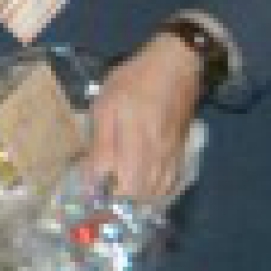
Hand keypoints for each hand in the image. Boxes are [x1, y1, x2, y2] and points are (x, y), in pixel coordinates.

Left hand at [84, 33, 204, 200]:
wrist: (176, 65)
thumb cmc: (134, 81)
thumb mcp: (106, 105)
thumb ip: (101, 145)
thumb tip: (92, 178)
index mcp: (138, 146)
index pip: (124, 190)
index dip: (106, 200)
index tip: (90, 198)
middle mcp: (159, 158)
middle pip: (142, 198)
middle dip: (120, 204)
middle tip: (102, 198)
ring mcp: (173, 157)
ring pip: (157, 194)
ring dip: (137, 200)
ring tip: (118, 194)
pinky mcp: (180, 153)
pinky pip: (169, 183)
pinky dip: (154, 191)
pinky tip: (141, 187)